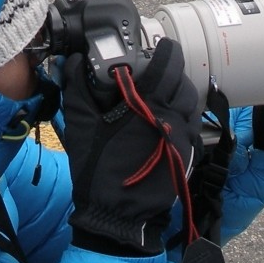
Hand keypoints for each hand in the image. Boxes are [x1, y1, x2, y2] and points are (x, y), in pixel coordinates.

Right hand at [63, 37, 201, 254]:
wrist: (117, 217)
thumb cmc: (98, 171)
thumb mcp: (80, 126)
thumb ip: (77, 89)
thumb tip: (73, 61)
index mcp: (148, 106)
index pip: (168, 65)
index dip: (165, 50)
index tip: (159, 45)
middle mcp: (172, 118)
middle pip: (183, 81)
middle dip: (172, 72)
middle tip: (154, 71)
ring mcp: (184, 137)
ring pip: (190, 103)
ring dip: (178, 93)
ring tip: (159, 94)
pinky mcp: (187, 154)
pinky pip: (190, 125)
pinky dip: (180, 115)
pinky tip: (163, 120)